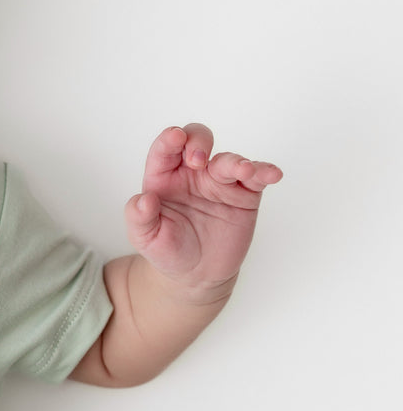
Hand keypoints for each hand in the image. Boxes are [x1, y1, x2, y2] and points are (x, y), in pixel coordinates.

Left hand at [124, 123, 281, 295]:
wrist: (196, 274)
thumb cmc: (167, 249)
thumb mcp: (144, 237)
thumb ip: (139, 217)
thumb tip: (144, 199)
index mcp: (163, 177)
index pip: (165, 149)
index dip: (169, 139)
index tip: (175, 137)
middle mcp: (191, 173)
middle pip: (197, 141)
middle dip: (199, 142)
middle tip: (198, 162)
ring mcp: (218, 182)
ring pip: (228, 160)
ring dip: (236, 161)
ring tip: (243, 170)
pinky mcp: (244, 195)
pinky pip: (256, 177)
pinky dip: (265, 171)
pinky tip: (271, 174)